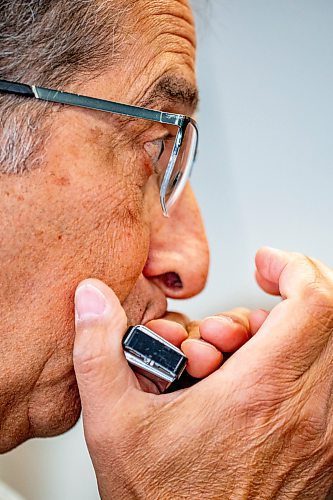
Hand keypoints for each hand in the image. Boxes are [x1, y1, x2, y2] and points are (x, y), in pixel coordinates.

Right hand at [73, 247, 332, 498]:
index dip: (293, 267)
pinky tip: (251, 389)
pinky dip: (298, 369)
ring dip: (289, 337)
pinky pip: (326, 388)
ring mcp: (323, 437)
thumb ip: (100, 350)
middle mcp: (304, 413)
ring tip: (237, 360)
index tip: (265, 266)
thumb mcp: (114, 425)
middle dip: (285, 301)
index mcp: (259, 395)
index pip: (314, 302)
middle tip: (237, 323)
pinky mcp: (324, 456)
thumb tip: (93, 301)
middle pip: (327, 320)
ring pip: (328, 354)